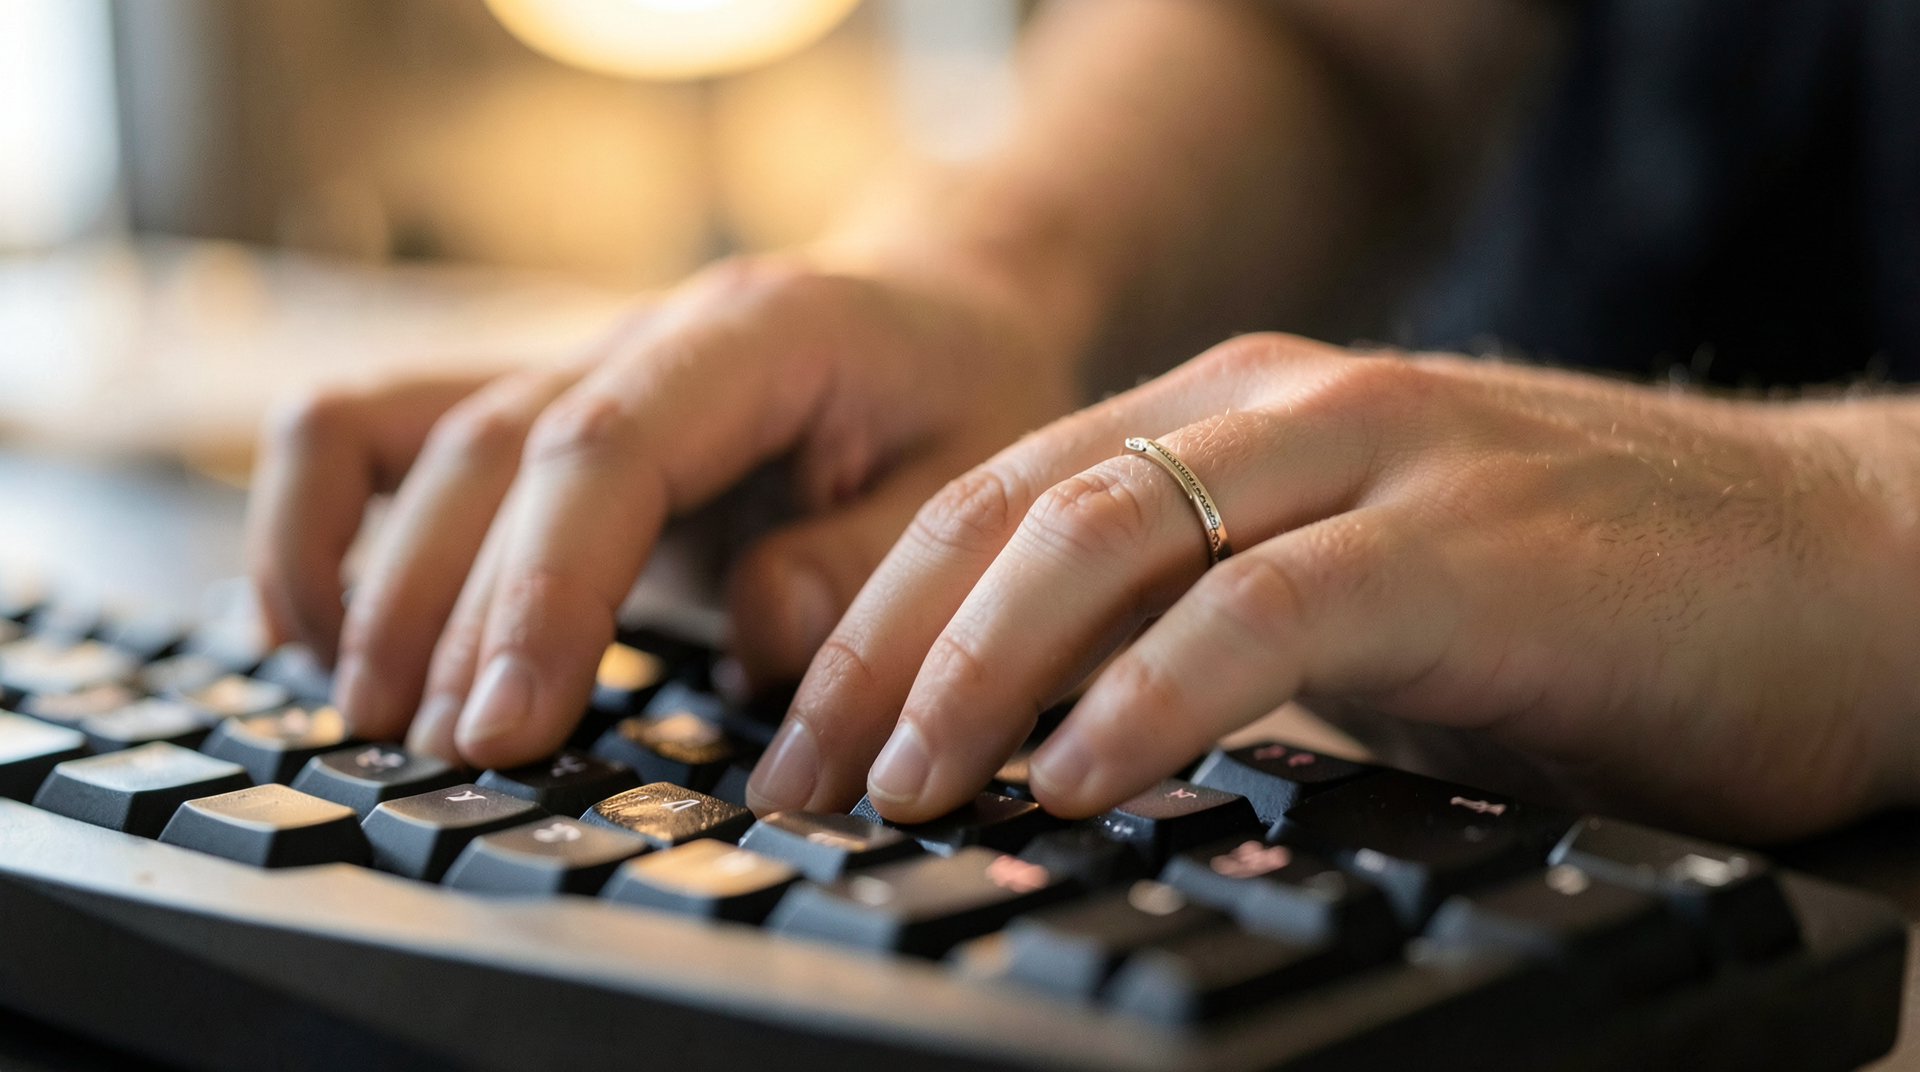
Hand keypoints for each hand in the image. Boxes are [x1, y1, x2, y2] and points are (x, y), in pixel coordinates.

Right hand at [247, 253, 1080, 767]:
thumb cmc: (963, 399)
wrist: (941, 308)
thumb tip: (760, 647)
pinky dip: (318, 521)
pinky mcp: (537, 411)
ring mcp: (574, 362)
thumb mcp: (975, 486)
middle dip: (442, 613)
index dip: (545, 588)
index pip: (610, 447)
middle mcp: (643, 336)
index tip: (511, 723)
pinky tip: (306, 630)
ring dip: (361, 574)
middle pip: (487, 451)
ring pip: (406, 432)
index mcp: (759, 334)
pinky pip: (377, 430)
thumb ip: (873, 565)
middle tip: (438, 755)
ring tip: (364, 715)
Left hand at [751, 332, 1919, 840]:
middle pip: (1017, 512)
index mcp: (1232, 417)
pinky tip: (1077, 776)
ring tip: (902, 786)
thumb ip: (1208, 632)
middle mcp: (1279, 411)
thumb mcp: (1345, 605)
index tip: (805, 741)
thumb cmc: (1578, 604)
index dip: (879, 616)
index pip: (1000, 499)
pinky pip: (1265, 612)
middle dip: (886, 649)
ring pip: (1111, 536)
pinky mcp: (1468, 545)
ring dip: (981, 669)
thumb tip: (1054, 737)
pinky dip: (1151, 695)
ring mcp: (1374, 461)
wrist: (1834, 565)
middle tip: (807, 779)